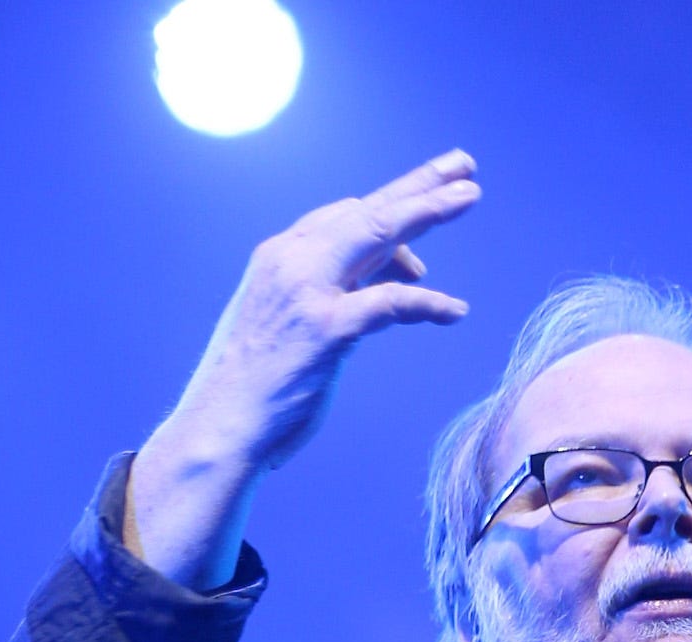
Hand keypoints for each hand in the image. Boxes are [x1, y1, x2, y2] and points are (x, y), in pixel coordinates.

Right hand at [127, 150, 479, 587]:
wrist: (219, 426)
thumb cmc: (258, 385)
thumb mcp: (293, 326)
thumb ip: (332, 298)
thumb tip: (388, 287)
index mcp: (279, 257)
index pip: (343, 216)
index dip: (390, 210)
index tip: (430, 205)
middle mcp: (290, 261)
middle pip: (367, 210)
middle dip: (418, 184)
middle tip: (464, 165)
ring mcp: (306, 291)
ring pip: (379, 233)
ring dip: (429, 210)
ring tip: (471, 194)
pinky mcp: (325, 328)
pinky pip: (390, 303)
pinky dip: (428, 303)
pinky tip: (455, 310)